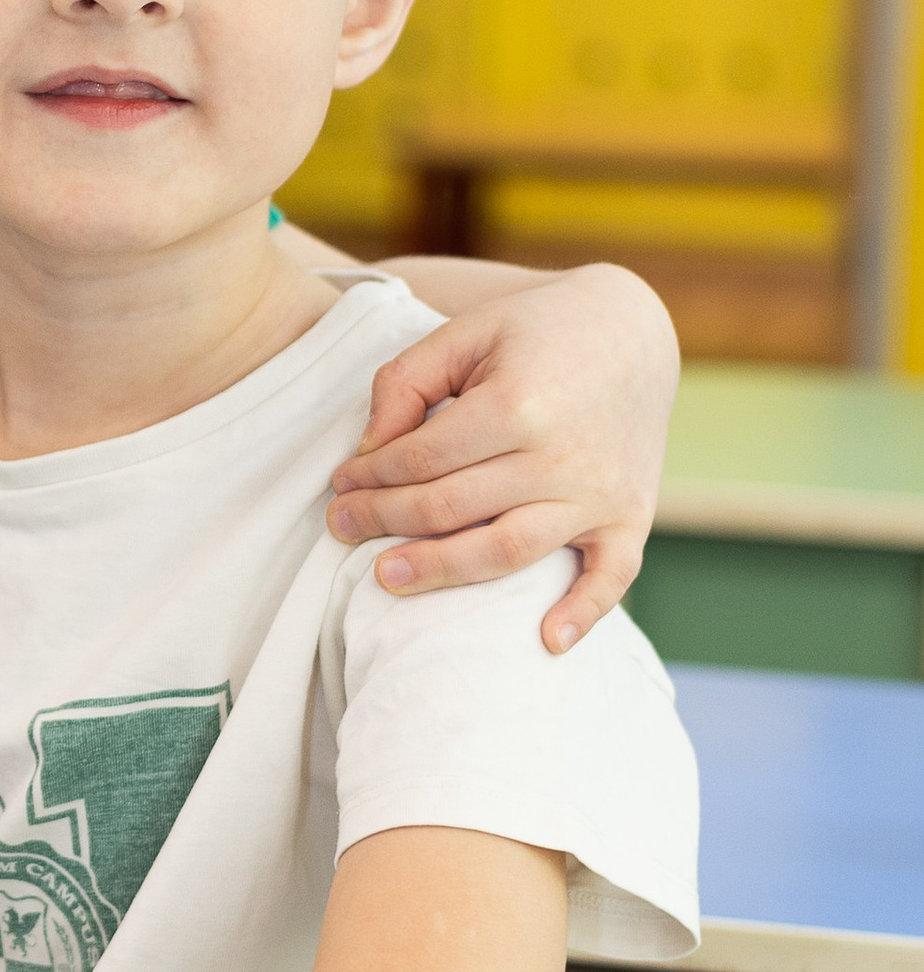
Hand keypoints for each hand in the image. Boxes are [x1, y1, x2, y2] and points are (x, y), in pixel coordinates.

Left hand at [328, 264, 676, 652]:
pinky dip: (583, 614)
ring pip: (507, 552)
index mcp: (518, 403)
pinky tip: (544, 642)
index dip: (369, 476)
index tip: (339, 483)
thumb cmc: (535, 332)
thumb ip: (406, 382)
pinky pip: (612, 576)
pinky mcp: (631, 515)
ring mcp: (598, 492)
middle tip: (339, 527)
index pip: (420, 459)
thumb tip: (370, 451)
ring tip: (384, 578)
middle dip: (383, 519)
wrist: (630, 330)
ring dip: (441, 571)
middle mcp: (561, 455)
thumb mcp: (465, 332)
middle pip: (451, 508)